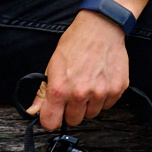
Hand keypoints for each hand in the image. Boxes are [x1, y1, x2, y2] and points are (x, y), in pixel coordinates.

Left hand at [32, 13, 131, 129]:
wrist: (101, 28)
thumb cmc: (76, 43)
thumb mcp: (52, 65)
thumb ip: (43, 92)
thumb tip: (33, 110)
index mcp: (60, 89)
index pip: (51, 123)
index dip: (51, 118)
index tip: (54, 112)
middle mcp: (80, 94)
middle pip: (73, 121)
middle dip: (71, 110)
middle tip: (73, 93)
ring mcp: (101, 92)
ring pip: (92, 114)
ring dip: (89, 104)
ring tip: (88, 84)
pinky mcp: (117, 89)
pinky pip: (108, 105)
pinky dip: (104, 97)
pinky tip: (101, 81)